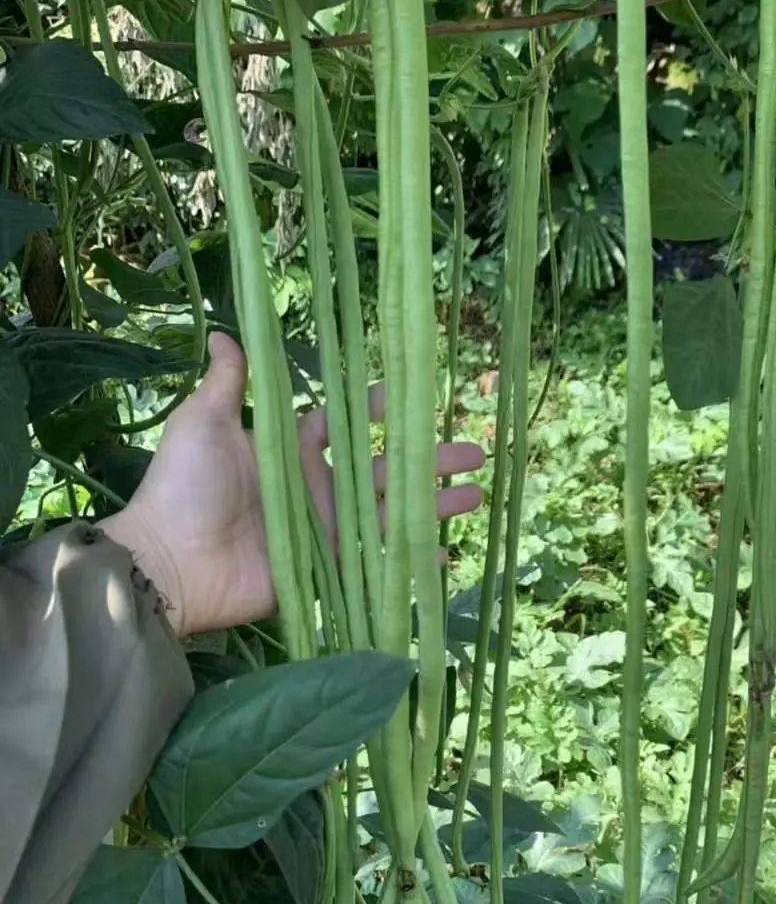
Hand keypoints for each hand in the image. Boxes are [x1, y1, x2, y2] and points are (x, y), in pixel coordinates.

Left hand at [102, 332, 484, 637]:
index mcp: (292, 453)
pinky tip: (447, 554)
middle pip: (386, 471)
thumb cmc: (184, 486)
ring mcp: (325, 533)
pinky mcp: (326, 572)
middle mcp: (317, 490)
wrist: (169, 561)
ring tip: (478, 495)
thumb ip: (227, 384)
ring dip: (435, 506)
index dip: (376, 411)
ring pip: (393, 515)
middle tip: (474, 452)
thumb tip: (223, 331)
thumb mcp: (203, 424)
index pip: (344, 426)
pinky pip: (378, 565)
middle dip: (430, 461)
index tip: (409, 395)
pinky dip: (412, 562)